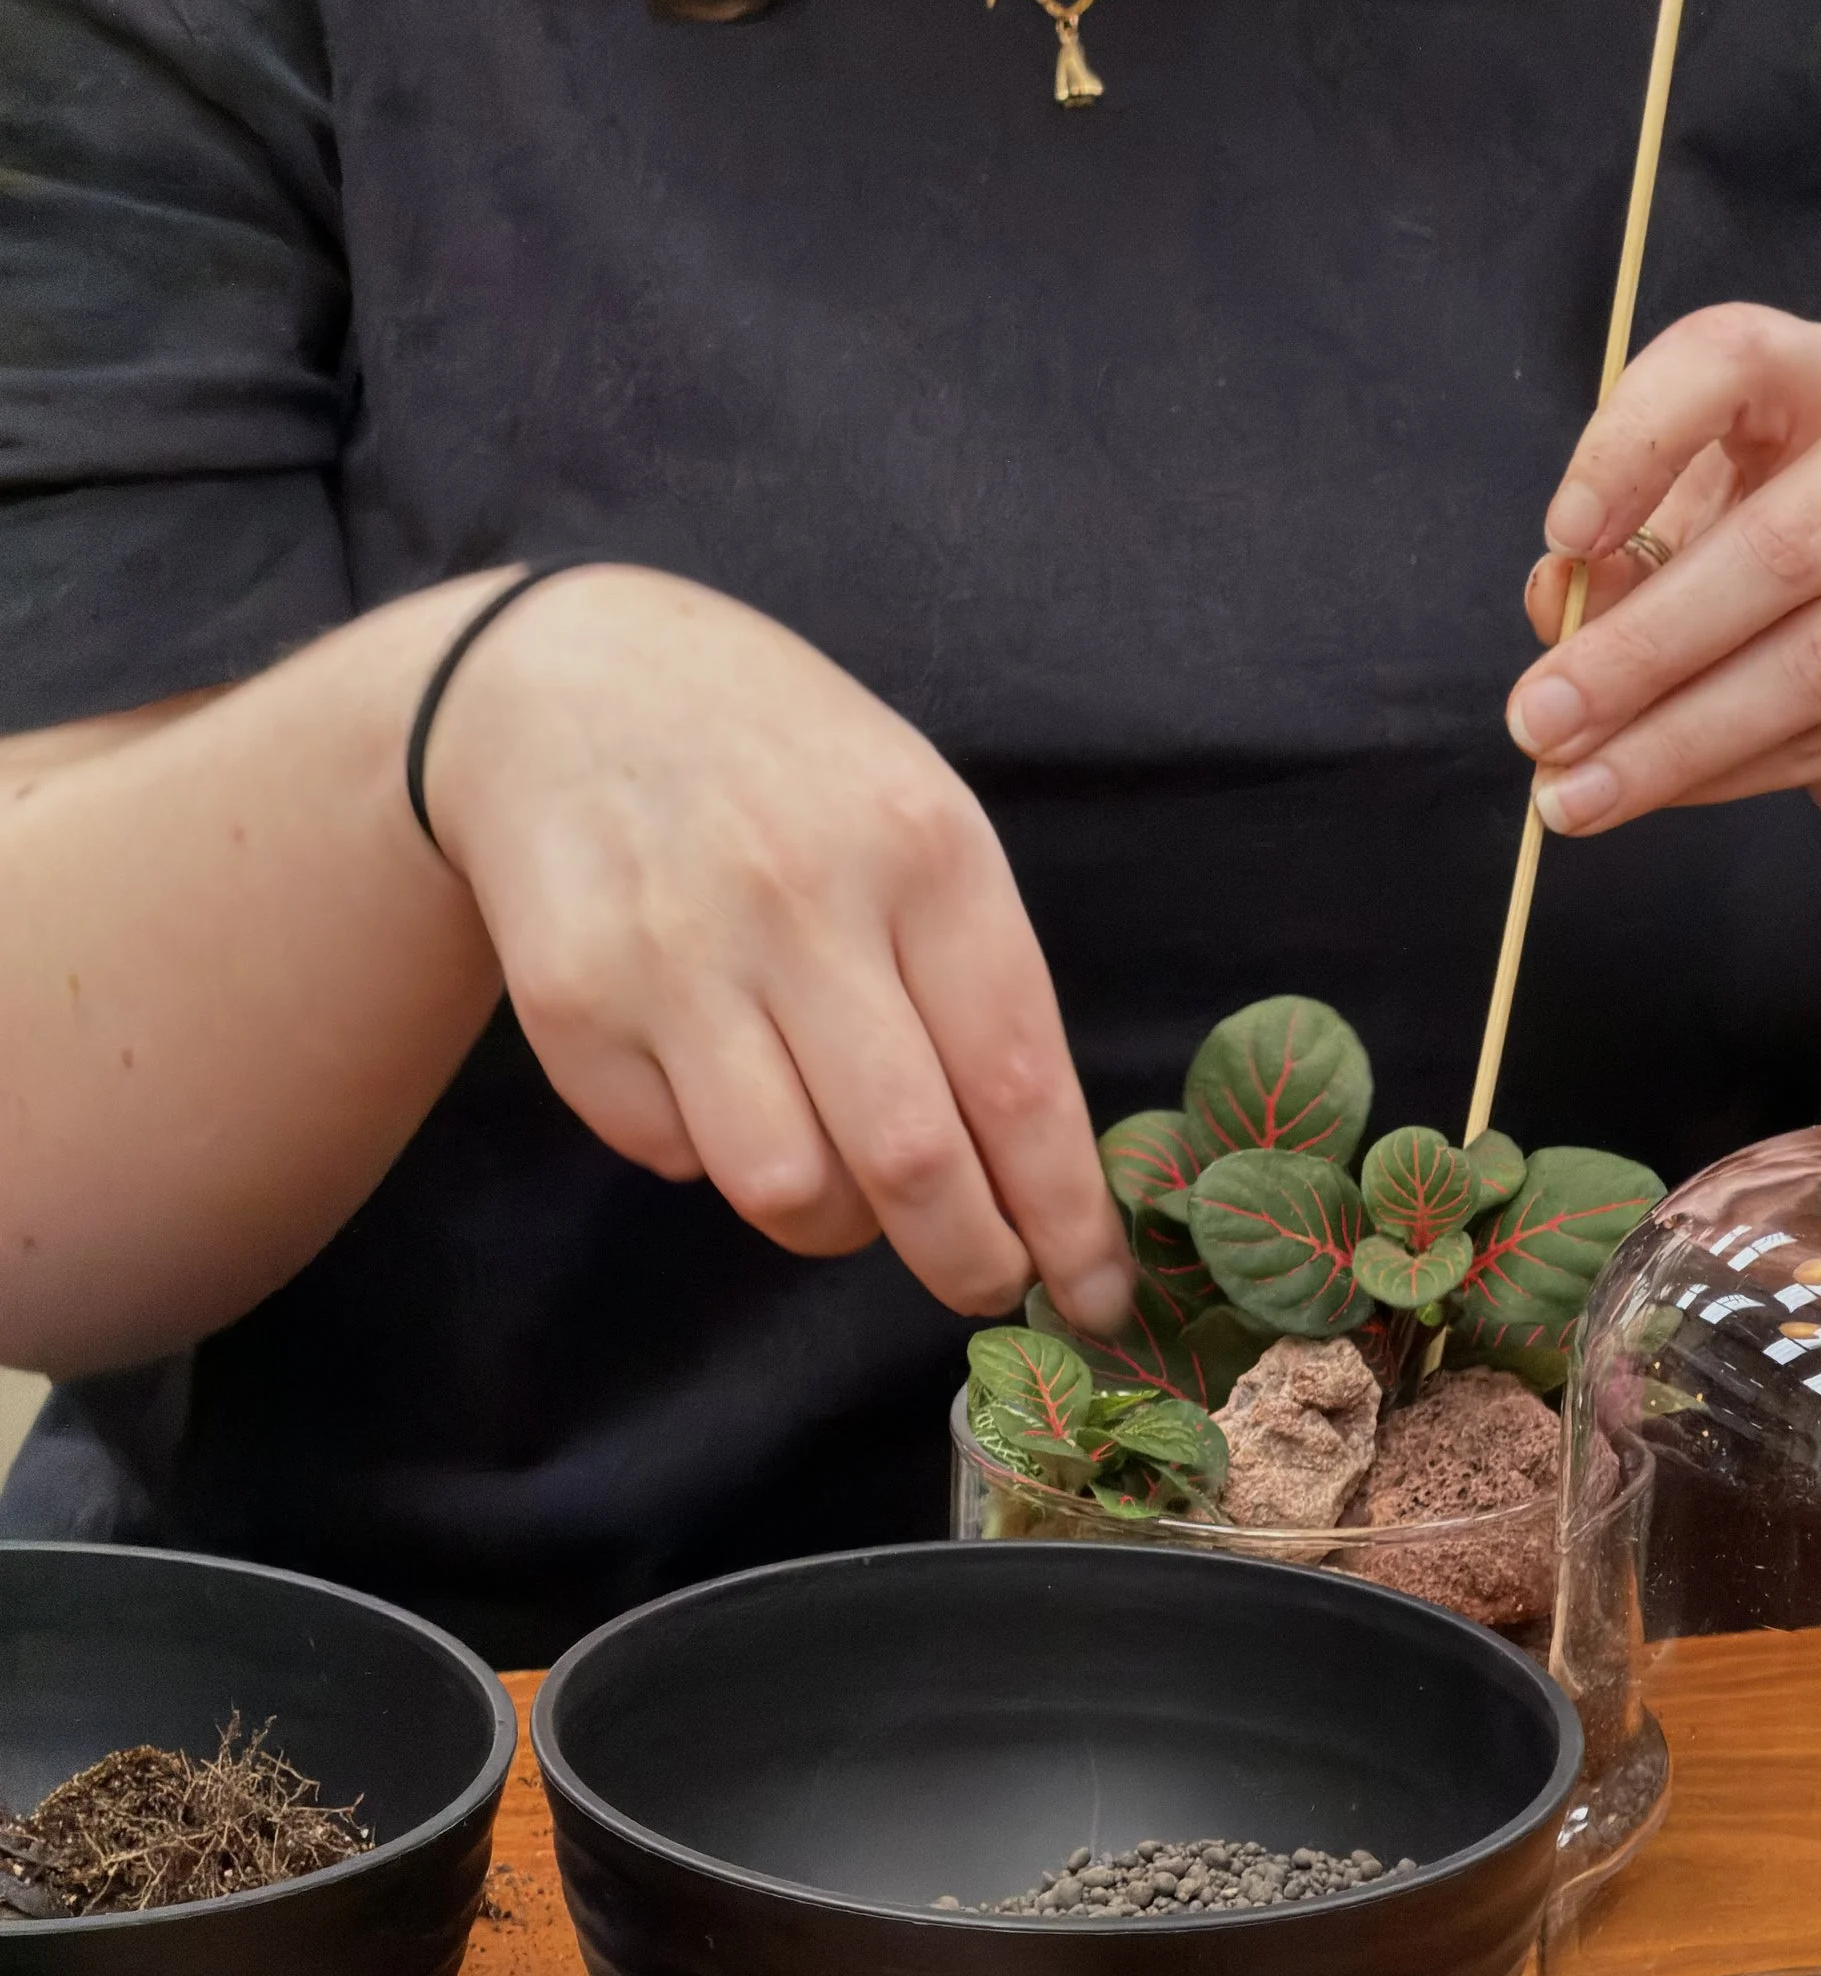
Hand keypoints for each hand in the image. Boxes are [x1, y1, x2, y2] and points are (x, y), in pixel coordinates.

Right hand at [423, 565, 1132, 1329]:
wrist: (567, 679)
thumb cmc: (786, 770)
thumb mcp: (916, 819)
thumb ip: (979, 981)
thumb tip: (1039, 1179)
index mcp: (923, 850)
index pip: (1018, 1082)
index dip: (1065, 1216)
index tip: (1097, 1296)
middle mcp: (800, 900)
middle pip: (910, 1161)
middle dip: (967, 1259)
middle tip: (984, 1282)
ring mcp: (676, 954)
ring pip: (787, 1188)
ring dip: (836, 1226)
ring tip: (845, 1178)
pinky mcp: (573, 1002)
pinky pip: (674, 1157)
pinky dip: (711, 1157)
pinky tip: (717, 1079)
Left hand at [1510, 306, 1820, 845]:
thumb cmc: (1786, 587)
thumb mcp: (1692, 544)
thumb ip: (1619, 563)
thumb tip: (1552, 601)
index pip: (1734, 358)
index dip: (1639, 439)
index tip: (1562, 536)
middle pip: (1776, 551)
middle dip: (1637, 653)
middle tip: (1535, 723)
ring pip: (1810, 668)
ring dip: (1671, 743)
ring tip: (1568, 797)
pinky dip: (1729, 777)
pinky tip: (1657, 796)